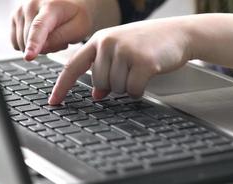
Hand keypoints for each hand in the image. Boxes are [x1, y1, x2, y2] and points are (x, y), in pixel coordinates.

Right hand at [11, 0, 93, 59]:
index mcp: (50, 6)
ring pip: (22, 43)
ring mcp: (20, 10)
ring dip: (37, 46)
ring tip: (52, 34)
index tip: (29, 56)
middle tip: (61, 37)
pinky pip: (16, 43)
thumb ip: (60, 39)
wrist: (72, 3)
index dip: (34, 44)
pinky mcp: (14, 16)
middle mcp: (31, 5)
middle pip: (29, 41)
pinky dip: (28, 44)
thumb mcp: (78, 29)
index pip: (39, 27)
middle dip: (45, 47)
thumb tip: (40, 49)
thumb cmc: (77, 15)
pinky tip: (41, 35)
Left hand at [49, 17, 192, 104]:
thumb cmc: (147, 43)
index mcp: (99, 40)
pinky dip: (139, 89)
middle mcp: (108, 43)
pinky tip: (148, 74)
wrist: (178, 33)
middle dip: (113, 85)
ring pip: (116, 88)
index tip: (54, 101)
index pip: (73, 66)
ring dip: (128, 86)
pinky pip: (133, 90)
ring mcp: (125, 51)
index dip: (62, 86)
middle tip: (129, 70)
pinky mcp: (142, 62)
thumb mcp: (120, 51)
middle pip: (98, 83)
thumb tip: (97, 94)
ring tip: (139, 68)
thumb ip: (104, 69)